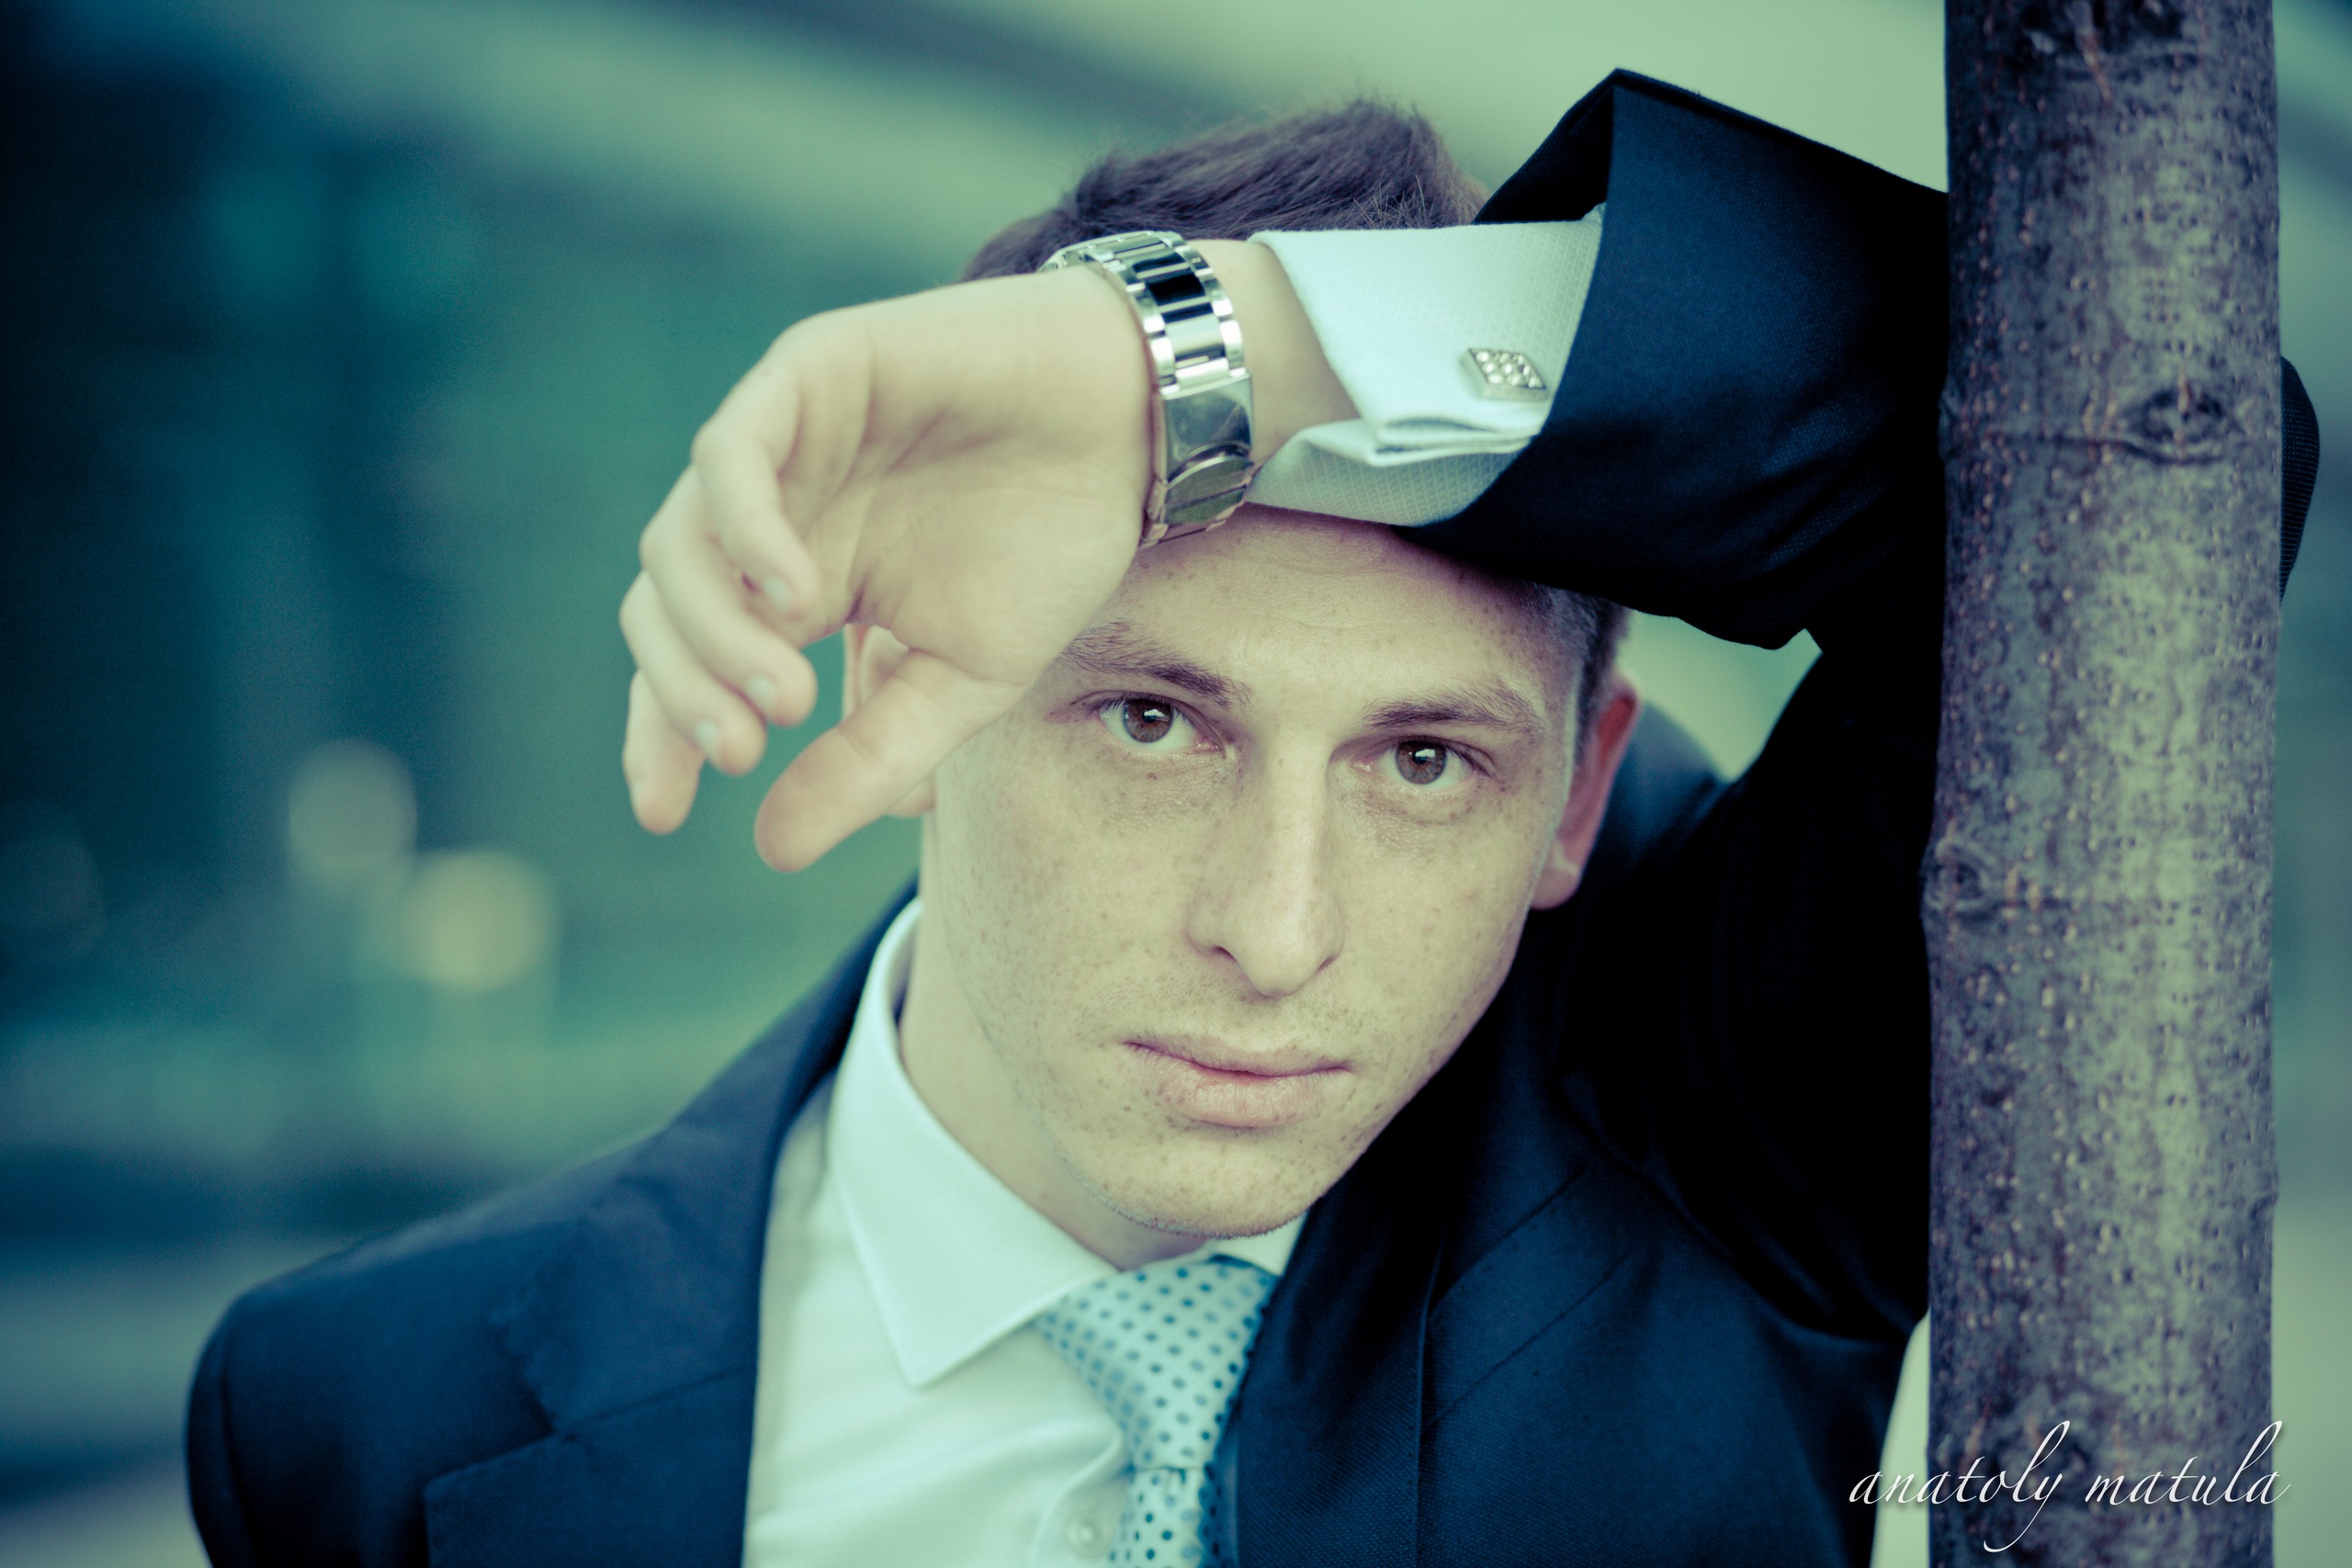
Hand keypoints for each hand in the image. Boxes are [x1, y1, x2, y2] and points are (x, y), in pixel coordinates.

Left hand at [620, 268, 1149, 869]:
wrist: (1130, 431)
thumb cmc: (1050, 546)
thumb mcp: (962, 681)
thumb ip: (871, 758)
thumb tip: (773, 850)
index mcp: (795, 587)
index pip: (691, 664)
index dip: (663, 736)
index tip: (665, 815)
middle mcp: (771, 516)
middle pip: (664, 610)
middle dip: (683, 692)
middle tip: (744, 752)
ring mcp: (782, 444)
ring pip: (680, 542)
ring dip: (714, 631)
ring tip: (784, 695)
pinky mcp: (808, 373)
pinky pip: (731, 453)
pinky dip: (742, 529)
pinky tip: (792, 594)